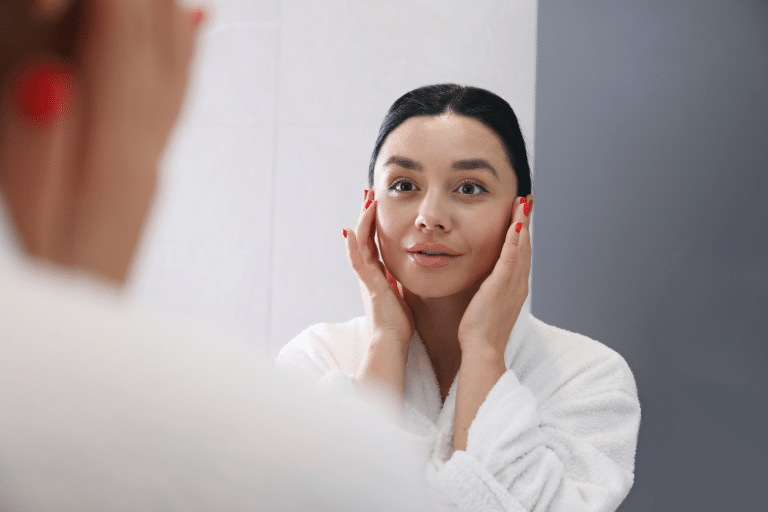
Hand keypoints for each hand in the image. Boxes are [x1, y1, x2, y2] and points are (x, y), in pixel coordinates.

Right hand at [0, 0, 206, 283]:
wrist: (89, 356)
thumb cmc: (42, 290)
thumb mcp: (22, 218)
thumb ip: (32, 148)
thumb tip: (54, 81)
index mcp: (110, 160)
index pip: (120, 53)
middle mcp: (140, 159)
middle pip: (153, 58)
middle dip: (143, 3)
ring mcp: (144, 171)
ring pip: (167, 80)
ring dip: (165, 24)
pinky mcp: (138, 184)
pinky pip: (168, 110)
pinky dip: (176, 64)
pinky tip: (186, 39)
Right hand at [343, 189, 415, 346]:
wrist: (391, 340)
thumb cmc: (398, 322)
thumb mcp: (401, 293)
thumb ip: (398, 280)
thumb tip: (407, 269)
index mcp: (377, 273)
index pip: (373, 240)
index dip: (374, 221)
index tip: (377, 203)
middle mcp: (368, 272)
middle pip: (364, 236)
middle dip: (366, 214)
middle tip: (368, 193)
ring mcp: (366, 277)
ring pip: (359, 243)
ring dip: (362, 221)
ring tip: (366, 201)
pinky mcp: (369, 285)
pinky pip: (358, 261)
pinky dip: (353, 246)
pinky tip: (350, 231)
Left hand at [457, 195, 533, 356]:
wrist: (482, 350)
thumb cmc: (479, 332)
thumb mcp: (484, 304)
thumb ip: (485, 289)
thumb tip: (480, 281)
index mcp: (513, 287)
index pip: (519, 254)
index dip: (522, 233)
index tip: (521, 214)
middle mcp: (518, 283)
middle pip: (524, 246)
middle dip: (526, 222)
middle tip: (527, 200)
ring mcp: (512, 285)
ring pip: (520, 248)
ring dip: (522, 223)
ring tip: (523, 203)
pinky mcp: (501, 287)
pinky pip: (510, 259)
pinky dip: (514, 240)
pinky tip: (515, 224)